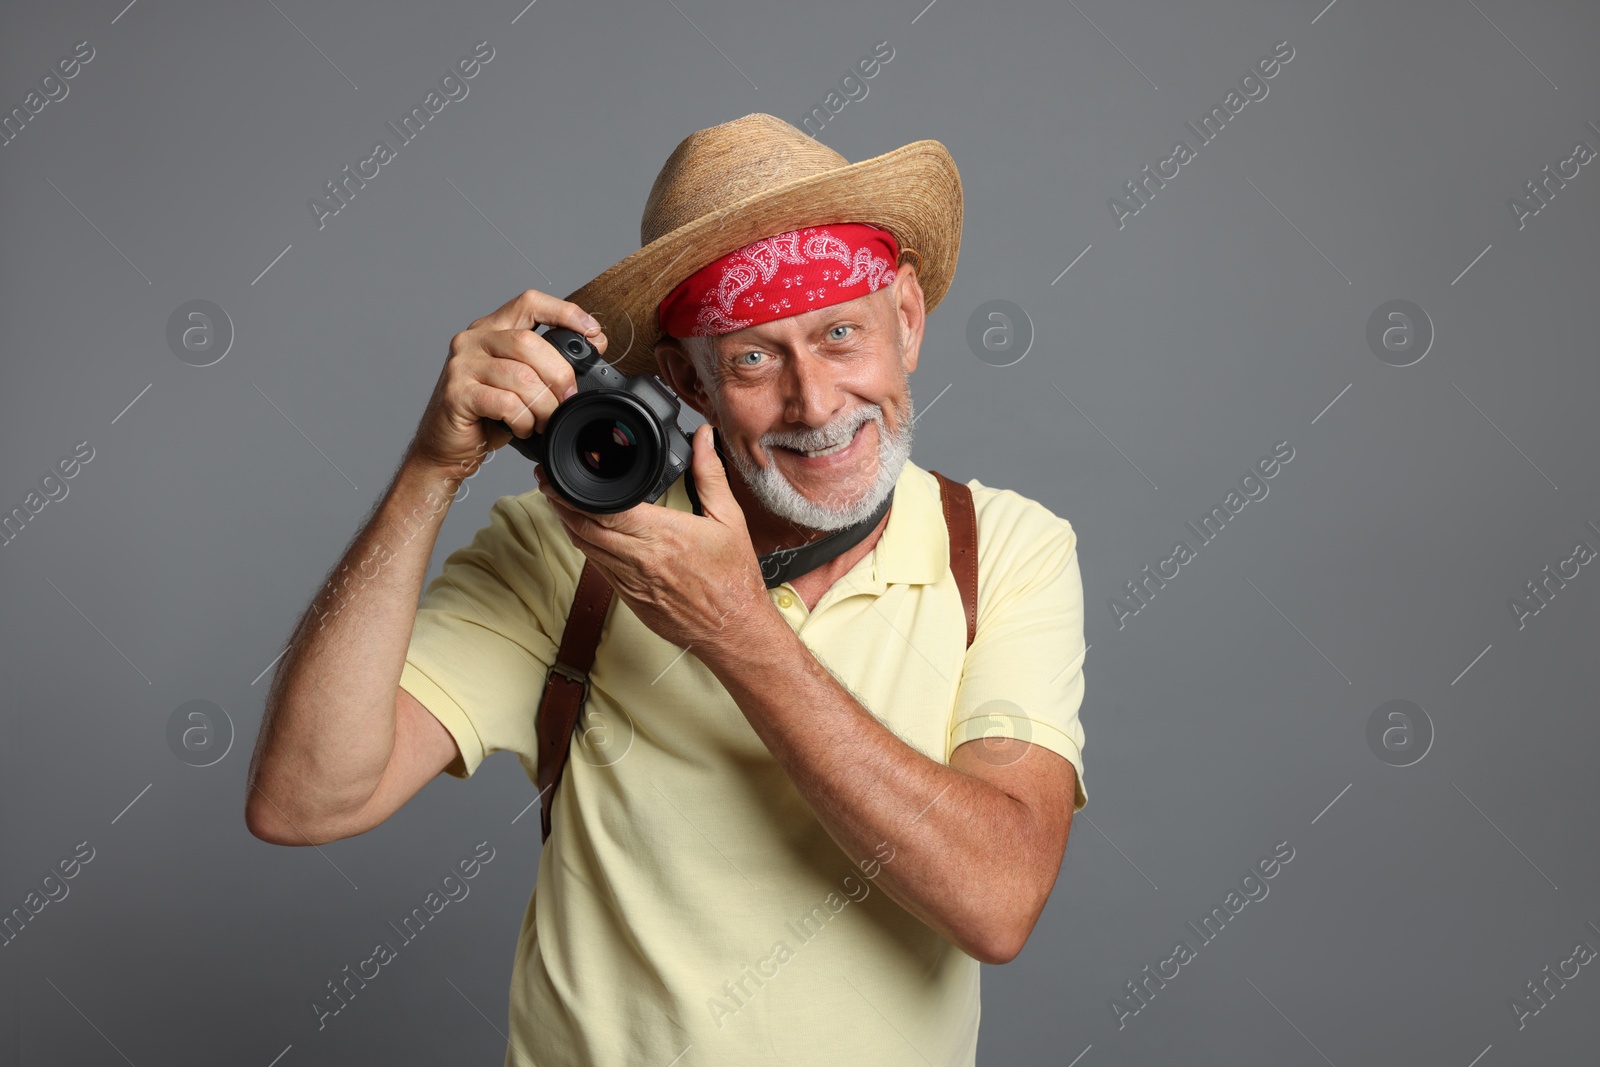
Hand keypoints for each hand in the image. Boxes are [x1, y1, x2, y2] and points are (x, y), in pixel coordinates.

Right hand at [408, 289, 608, 473]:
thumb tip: (595, 342)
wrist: (447, 447)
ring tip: (543, 421)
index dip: (564, 312)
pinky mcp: (457, 393)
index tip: (592, 332)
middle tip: (567, 399)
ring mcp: (462, 365)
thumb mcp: (522, 382)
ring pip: (521, 376)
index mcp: (492, 329)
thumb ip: (547, 361)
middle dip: (559, 375)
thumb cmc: (487, 415)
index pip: (530, 302)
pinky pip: (506, 403)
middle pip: (530, 342)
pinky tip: (522, 428)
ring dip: (543, 405)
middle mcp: (473, 339)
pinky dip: (523, 420)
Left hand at [537, 423, 777, 658]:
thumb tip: (704, 438)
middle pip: (584, 527)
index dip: (575, 492)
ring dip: (567, 524)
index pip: (606, 509)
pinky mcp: (629, 598)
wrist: (733, 630)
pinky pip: (598, 567)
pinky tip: (583, 532)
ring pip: (585, 548)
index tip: (561, 475)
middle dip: (560, 503)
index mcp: (663, 535)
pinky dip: (585, 546)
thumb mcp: (728, 519)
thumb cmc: (733, 578)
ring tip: (557, 501)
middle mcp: (641, 559)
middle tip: (547, 482)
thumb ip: (710, 474)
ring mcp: (631, 582)